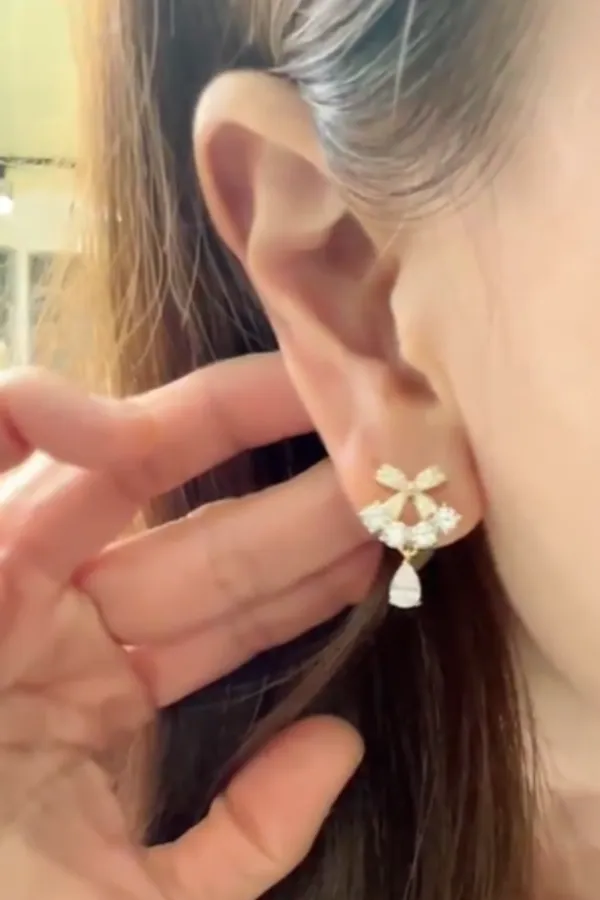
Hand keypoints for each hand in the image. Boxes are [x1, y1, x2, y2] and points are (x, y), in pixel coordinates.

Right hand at [0, 354, 376, 898]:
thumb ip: (245, 837)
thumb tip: (338, 746)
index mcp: (103, 698)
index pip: (232, 621)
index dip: (311, 577)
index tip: (389, 536)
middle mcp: (60, 627)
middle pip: (198, 544)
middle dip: (295, 500)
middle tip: (387, 457)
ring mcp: (2, 578)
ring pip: (120, 478)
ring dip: (213, 425)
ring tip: (307, 388)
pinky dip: (34, 414)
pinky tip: (121, 403)